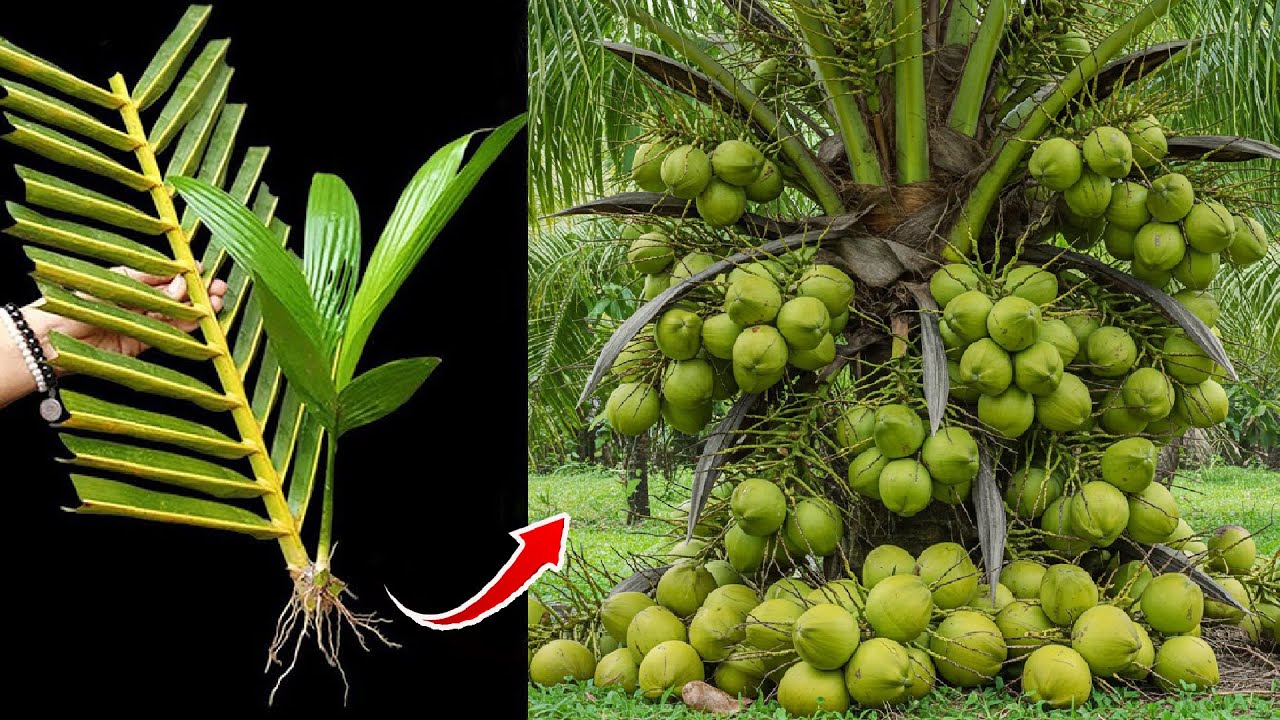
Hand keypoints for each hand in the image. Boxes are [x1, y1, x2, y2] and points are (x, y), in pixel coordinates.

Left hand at [24, 267, 228, 363]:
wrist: (52, 339)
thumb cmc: (76, 303)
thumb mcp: (114, 283)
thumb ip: (149, 283)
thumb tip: (181, 282)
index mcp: (130, 281)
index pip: (164, 275)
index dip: (185, 273)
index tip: (202, 270)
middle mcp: (137, 301)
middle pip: (176, 295)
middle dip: (198, 290)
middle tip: (217, 287)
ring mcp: (141, 322)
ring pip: (178, 314)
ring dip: (199, 308)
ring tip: (218, 301)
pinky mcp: (142, 343)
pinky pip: (171, 335)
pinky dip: (189, 328)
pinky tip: (203, 321)